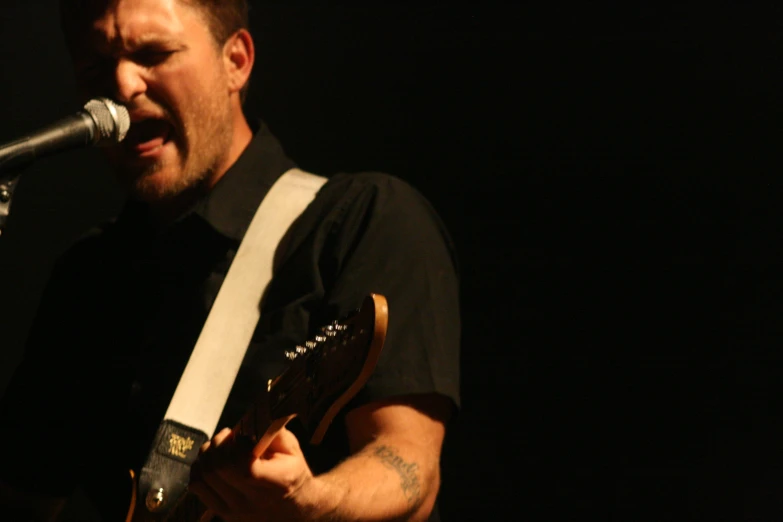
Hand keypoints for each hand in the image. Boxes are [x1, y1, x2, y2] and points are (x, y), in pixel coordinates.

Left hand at [188, 426, 317, 521]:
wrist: (294, 507)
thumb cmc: (292, 472)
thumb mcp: (292, 448)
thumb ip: (272, 430)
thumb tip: (250, 416)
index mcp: (278, 482)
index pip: (245, 467)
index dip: (238, 446)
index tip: (244, 436)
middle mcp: (256, 500)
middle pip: (219, 468)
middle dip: (220, 444)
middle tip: (229, 435)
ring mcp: (238, 510)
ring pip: (204, 476)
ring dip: (208, 454)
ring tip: (220, 446)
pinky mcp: (224, 514)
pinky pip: (197, 487)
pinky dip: (199, 469)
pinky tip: (213, 461)